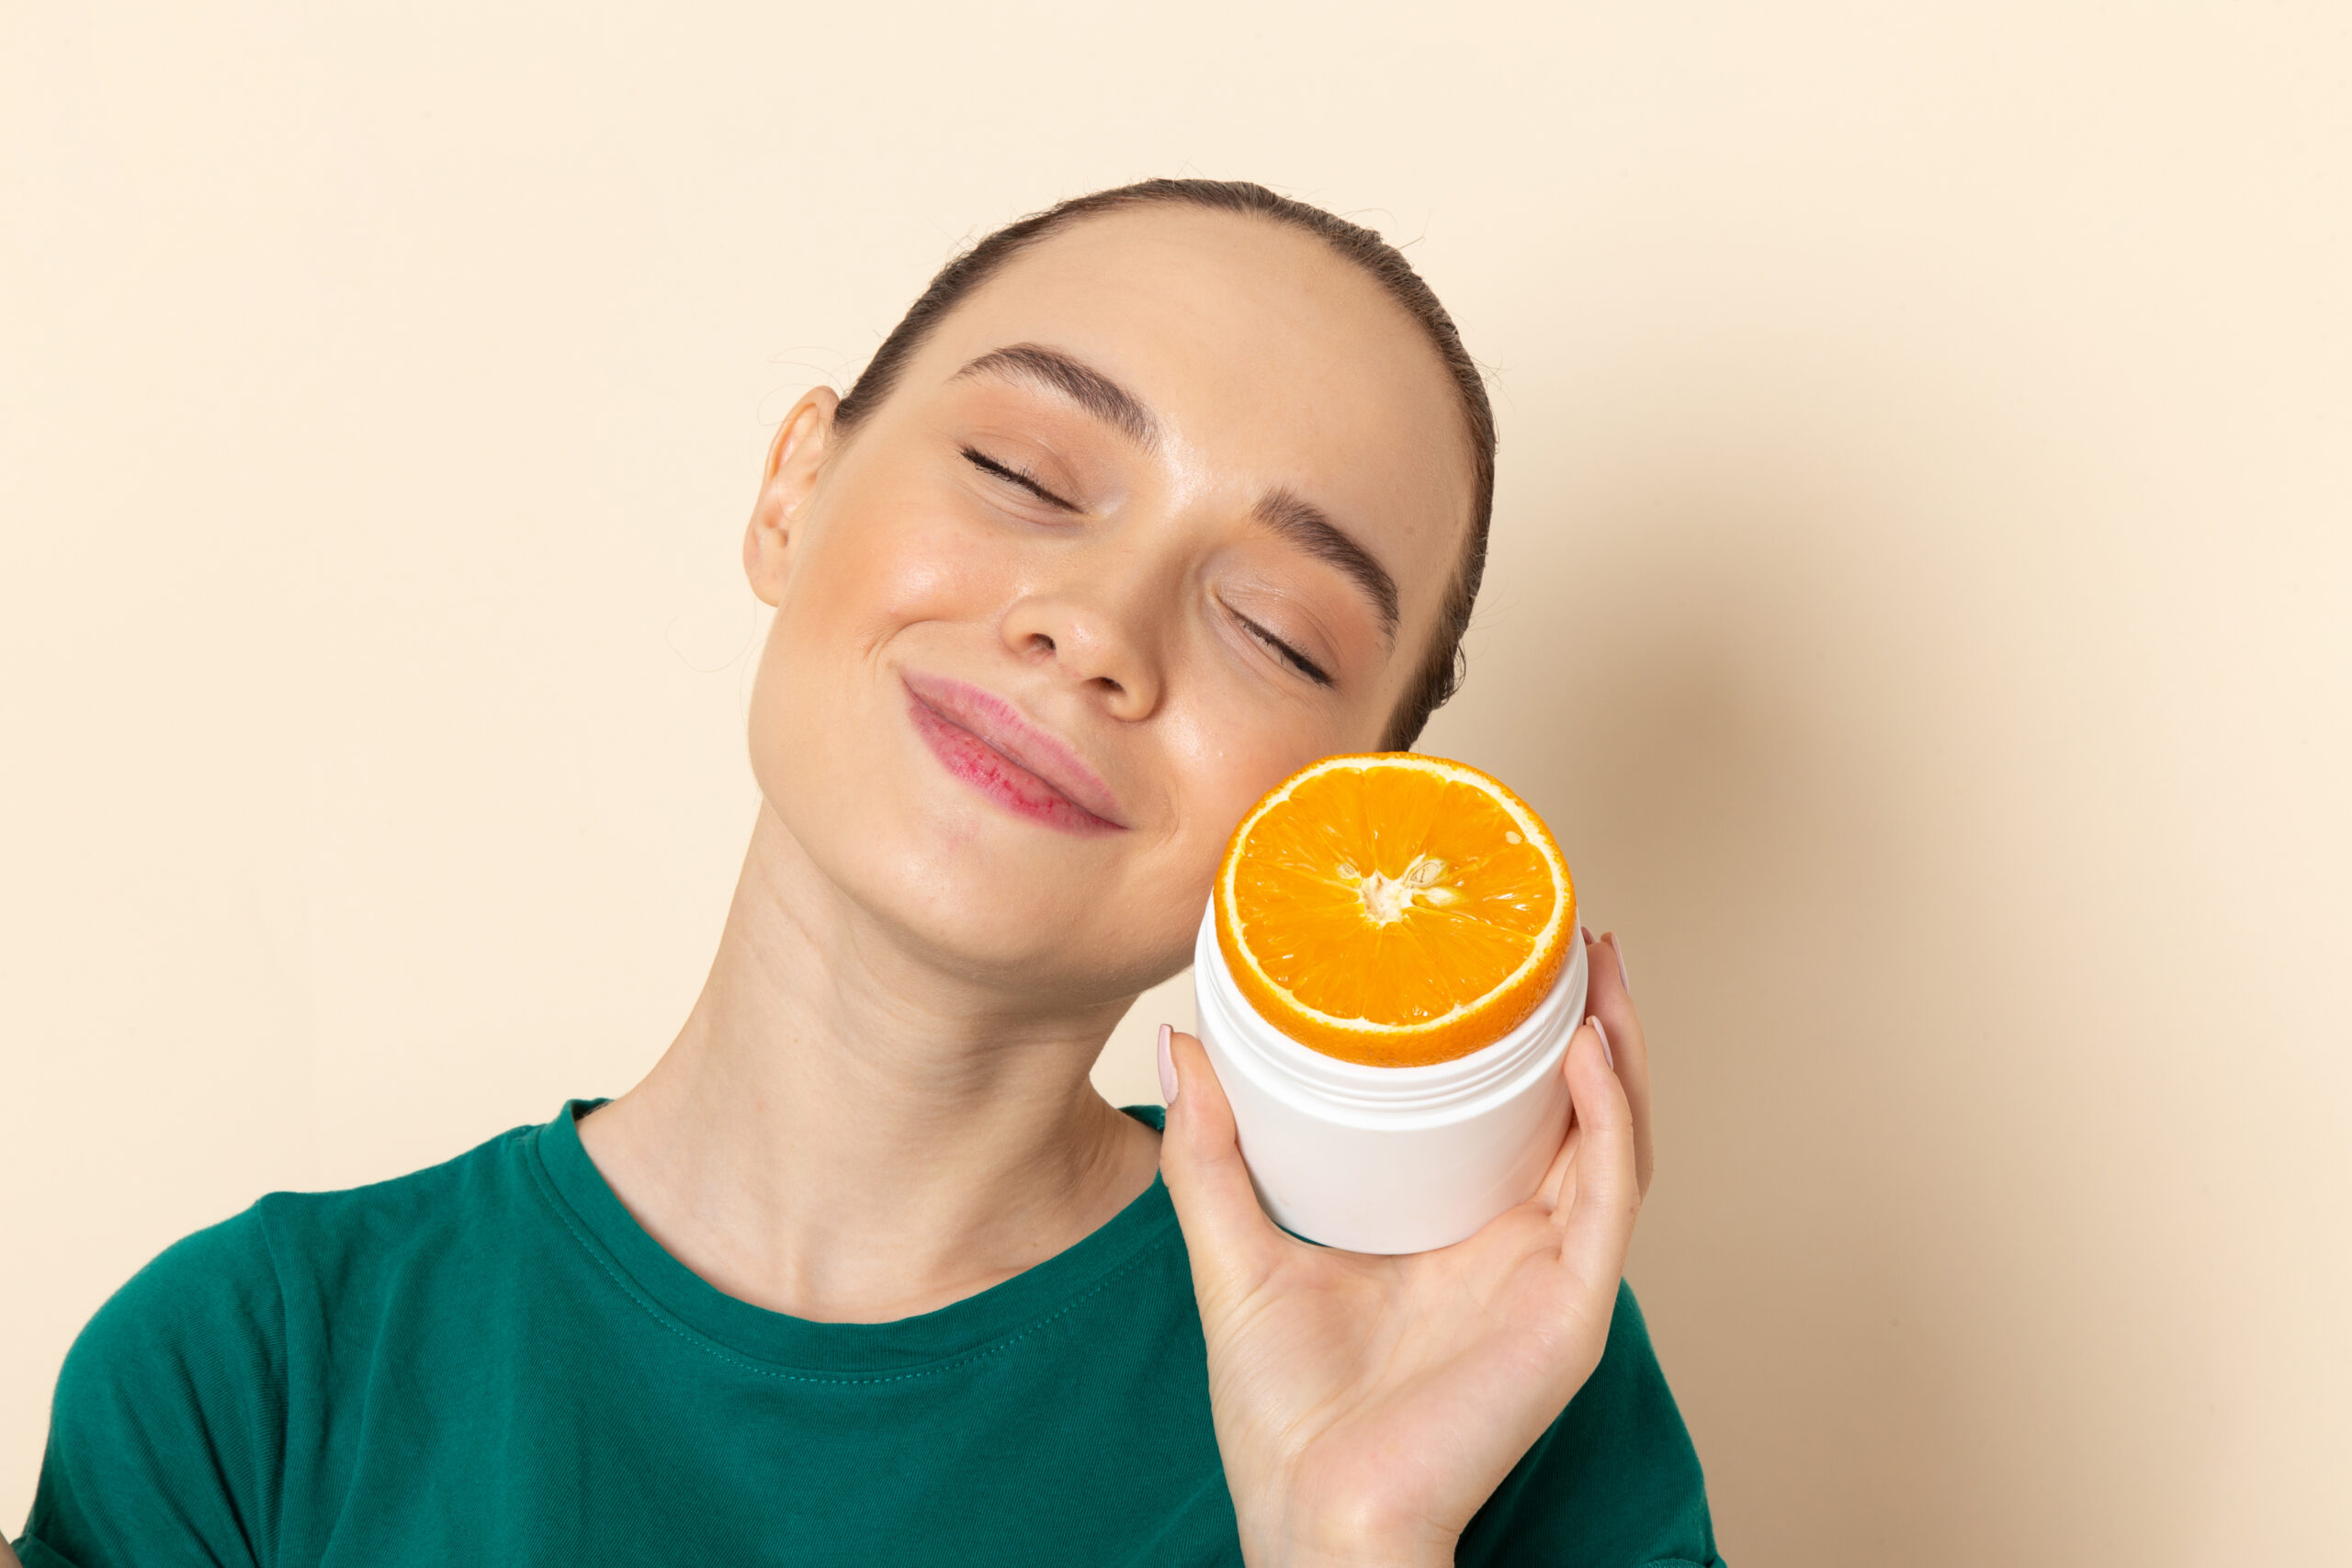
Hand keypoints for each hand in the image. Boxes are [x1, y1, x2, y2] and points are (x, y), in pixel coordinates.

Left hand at [1160, 930, 1651, 1567]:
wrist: (1313, 1513)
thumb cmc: (1283, 1413)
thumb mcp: (1233, 1250)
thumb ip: (1211, 1152)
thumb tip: (1185, 1039)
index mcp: (1454, 1231)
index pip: (1508, 1115)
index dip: (1516, 1036)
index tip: (1496, 953)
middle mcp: (1516, 1244)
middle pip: (1579, 1112)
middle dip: (1586, 1021)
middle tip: (1567, 937)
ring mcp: (1552, 1273)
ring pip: (1613, 1138)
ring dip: (1616, 1048)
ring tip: (1595, 970)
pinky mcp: (1571, 1307)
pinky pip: (1610, 1195)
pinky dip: (1609, 1119)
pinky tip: (1589, 1054)